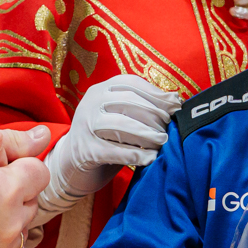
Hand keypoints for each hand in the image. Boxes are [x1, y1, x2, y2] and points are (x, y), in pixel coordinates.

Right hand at [0, 124, 50, 247]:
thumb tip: (44, 135)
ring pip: (22, 229)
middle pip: (30, 202)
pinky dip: (0, 247)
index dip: (18, 168)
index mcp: (6, 189)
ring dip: (6, 220)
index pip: (38, 173)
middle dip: (11, 194)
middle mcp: (9, 224)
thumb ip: (8, 139)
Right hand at [37, 76, 177, 221]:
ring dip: (147, 133)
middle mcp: (90, 103)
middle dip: (154, 114)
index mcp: (100, 90)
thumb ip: (143, 107)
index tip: (175, 106)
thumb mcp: (119, 116)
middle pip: (128, 102)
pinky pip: (114, 150)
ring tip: (163, 140)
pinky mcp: (85, 150)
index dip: (156, 93)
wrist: (71, 164)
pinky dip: (136, 154)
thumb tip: (176, 98)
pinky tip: (150, 158)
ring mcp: (85, 126)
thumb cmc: (104, 138)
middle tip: (169, 126)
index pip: (131, 83)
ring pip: (121, 124)